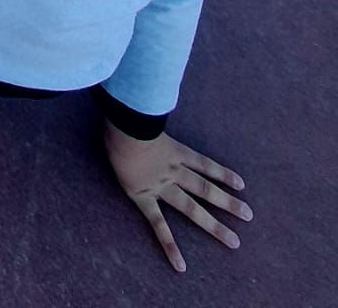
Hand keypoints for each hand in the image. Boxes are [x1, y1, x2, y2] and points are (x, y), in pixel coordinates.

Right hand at [104, 123, 251, 272]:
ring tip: (233, 241)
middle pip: (205, 188)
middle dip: (227, 203)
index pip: (204, 164)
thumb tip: (150, 105)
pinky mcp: (144, 198)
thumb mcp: (147, 114)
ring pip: (192, 207)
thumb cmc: (128, 114)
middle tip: (248, 216)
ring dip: (213, 225)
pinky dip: (169, 245)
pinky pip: (159, 225)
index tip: (241, 184)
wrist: (121, 128)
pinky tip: (181, 265)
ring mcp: (160, 186)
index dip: (223, 174)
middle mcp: (173, 170)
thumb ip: (152, 115)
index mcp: (174, 150)